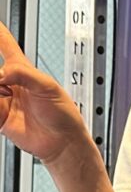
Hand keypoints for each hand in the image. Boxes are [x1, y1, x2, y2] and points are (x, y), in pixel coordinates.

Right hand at [0, 22, 89, 164]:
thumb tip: (1, 73)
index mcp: (26, 72)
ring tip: (7, 95)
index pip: (7, 47)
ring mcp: (3, 100)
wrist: (63, 143)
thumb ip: (24, 75)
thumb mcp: (49, 88)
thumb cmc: (64, 115)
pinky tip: (3, 110)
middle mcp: (11, 84)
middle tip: (6, 85)